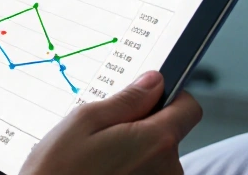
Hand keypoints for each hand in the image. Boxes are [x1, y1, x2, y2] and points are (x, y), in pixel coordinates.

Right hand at [20, 71, 201, 174]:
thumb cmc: (58, 171)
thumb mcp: (84, 121)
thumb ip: (126, 100)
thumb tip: (153, 82)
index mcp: (155, 141)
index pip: (188, 108)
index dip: (169, 97)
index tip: (147, 98)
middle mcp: (168, 169)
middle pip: (168, 134)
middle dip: (142, 128)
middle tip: (103, 134)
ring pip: (155, 157)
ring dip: (133, 152)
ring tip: (98, 160)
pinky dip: (129, 171)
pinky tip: (103, 173)